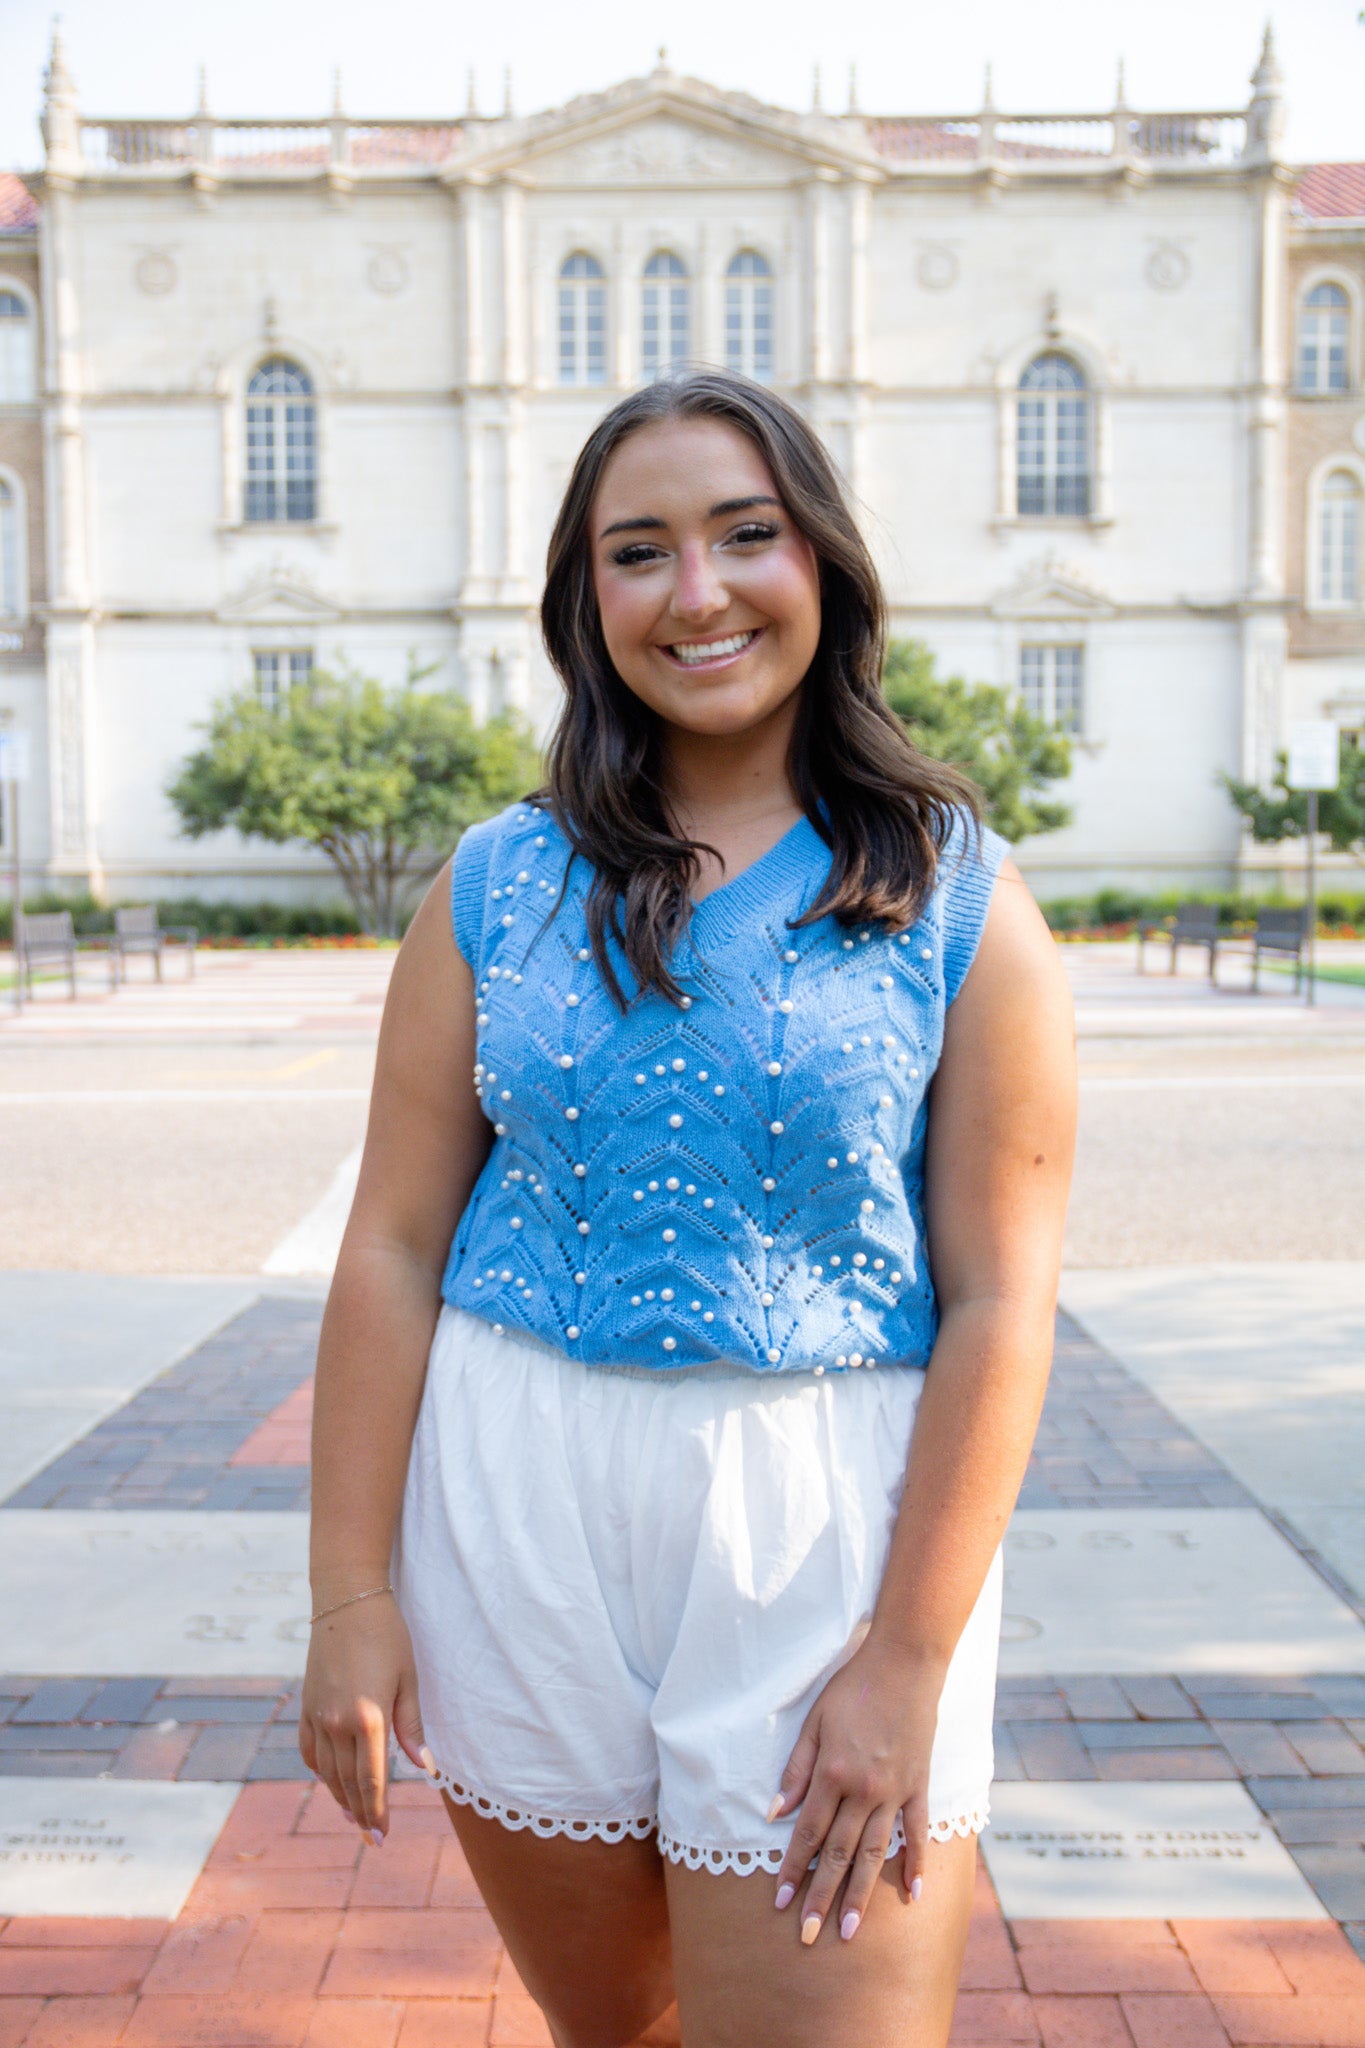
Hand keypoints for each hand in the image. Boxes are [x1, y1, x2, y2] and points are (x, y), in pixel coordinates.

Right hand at [298, 1591, 431, 1842]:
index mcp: (369, 1717)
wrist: (346, 1601)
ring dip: (340, 1798)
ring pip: (326, 1772)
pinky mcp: (306, 1705)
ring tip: (354, 1818)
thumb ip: (412, 1727)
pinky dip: (319, 1771)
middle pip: (347, 1783)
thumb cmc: (388, 1636)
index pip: (372, 1779)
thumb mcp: (409, 1679)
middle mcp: (338, 1722)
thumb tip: (426, 1769)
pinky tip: (329, 1782)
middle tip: (372, 1839)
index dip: (378, 1810)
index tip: (383, 1835)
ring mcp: (317, 1715)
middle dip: (361, 1813)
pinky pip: (309, 1750)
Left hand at [768, 1635, 945, 1943]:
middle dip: (821, 1897)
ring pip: (874, 1852)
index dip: (791, 1869)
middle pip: (838, 1853)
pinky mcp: (919, 1786)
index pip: (807, 1833)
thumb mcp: (814, 1720)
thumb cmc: (853, 1687)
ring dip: (860, 1894)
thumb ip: (796, 1769)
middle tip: (808, 1936)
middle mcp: (864, 1789)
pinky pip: (918, 1832)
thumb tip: (774, 1813)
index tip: (779, 1902)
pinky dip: (916, 1864)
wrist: (905, 1663)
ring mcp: (895, 1791)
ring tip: (850, 1931)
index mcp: (832, 1772)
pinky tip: (912, 1894)